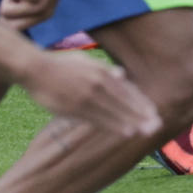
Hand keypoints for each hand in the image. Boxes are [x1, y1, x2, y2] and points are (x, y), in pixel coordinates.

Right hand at [20, 52, 161, 141]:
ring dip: (132, 122)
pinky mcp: (75, 108)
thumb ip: (104, 69)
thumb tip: (121, 73)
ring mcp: (87, 96)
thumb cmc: (60, 64)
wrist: (35, 68)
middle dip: (141, 114)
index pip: (126, 89)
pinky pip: (99, 120)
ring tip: (146, 132)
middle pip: (125, 101)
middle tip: (157, 126)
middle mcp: (98, 83)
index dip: (141, 102)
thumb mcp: (85, 60)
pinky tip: (126, 132)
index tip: (153, 112)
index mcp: (101, 71)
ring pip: (115, 112)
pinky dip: (114, 126)